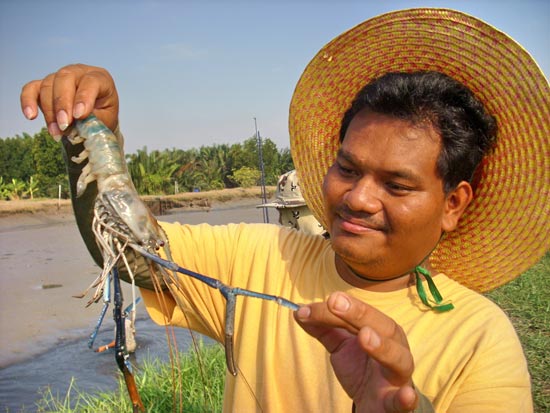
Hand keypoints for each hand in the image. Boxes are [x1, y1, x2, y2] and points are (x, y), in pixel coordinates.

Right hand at [20, 64, 118, 138]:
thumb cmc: (103, 117)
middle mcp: (79, 72)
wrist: (95, 120)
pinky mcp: (44, 85)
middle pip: (65, 78)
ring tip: (56, 131)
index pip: (91, 81)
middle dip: (63, 103)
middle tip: (64, 124)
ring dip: (50, 111)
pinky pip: (31, 89)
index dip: (84, 98)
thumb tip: (77, 120)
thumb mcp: (106, 119)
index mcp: (100, 78)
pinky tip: (31, 116)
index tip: (79, 115)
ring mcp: (60, 77)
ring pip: (48, 85)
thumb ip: (94, 118)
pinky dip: (28, 101)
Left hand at [294, 292, 417, 412]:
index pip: (364, 314)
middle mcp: (395, 349)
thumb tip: (299, 311)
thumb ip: (324, 328)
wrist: (375, 406)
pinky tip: (406, 394)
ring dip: (383, 347)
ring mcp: (398, 377)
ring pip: (399, 360)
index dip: (345, 306)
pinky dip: (406, 398)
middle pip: (385, 328)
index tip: (326, 299)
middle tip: (336, 304)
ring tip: (365, 337)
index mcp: (382, 331)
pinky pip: (403, 402)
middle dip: (360, 314)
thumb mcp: (341, 347)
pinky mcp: (396, 404)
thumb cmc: (361, 370)